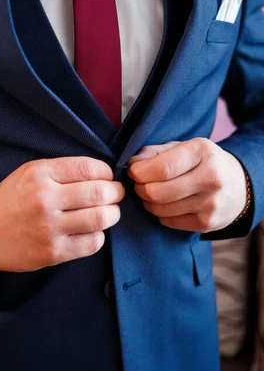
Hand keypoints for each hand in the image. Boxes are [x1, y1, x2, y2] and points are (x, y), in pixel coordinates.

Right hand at [0, 157, 125, 271]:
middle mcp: (45, 199)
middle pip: (99, 192)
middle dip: (116, 193)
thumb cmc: (12, 200)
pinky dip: (99, 236)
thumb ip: (62, 170)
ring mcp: (49, 228)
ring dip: (112, 214)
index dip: (107, 172)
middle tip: (115, 195)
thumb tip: (102, 174)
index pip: (89, 168)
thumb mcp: (29, 173)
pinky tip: (91, 232)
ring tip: (108, 213)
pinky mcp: (53, 252)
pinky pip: (92, 243)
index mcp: (40, 174)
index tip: (107, 177)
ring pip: (100, 218)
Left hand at [127, 137, 247, 232]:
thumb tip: (132, 164)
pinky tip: (165, 205)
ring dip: (148, 202)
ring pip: (161, 209)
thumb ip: (155, 152)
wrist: (239, 186)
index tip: (133, 172)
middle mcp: (211, 177)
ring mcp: (211, 203)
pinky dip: (160, 214)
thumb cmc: (202, 163)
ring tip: (151, 194)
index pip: (162, 168)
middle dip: (140, 188)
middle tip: (139, 185)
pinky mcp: (208, 223)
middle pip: (157, 192)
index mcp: (202, 152)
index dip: (139, 172)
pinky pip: (169, 221)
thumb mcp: (182, 148)